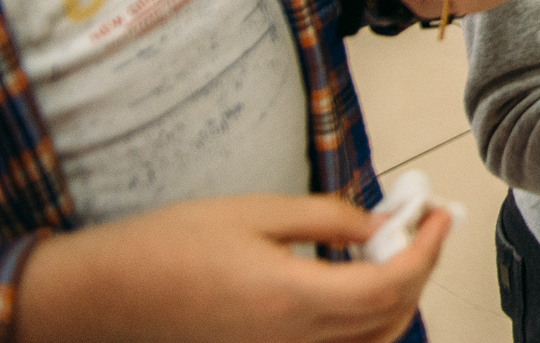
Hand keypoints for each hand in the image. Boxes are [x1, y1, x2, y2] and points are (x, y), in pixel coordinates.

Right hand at [15, 192, 449, 342]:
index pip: (392, 285)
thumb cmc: (164, 249)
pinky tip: (355, 286)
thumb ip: (327, 218)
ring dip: (397, 300)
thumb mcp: (254, 212)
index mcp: (293, 301)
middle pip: (390, 319)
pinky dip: (364, 325)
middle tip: (426, 226)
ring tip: (395, 250)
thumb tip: (380, 225)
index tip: (442, 214)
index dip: (428, 249)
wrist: (97, 299)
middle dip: (421, 270)